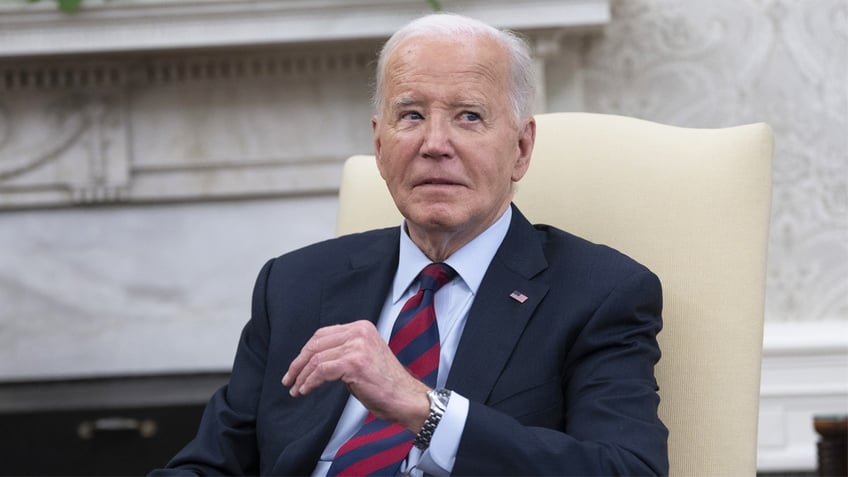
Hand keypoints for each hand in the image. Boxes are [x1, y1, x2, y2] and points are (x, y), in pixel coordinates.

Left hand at [282, 320, 429, 431]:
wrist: (406, 398)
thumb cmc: (386, 384)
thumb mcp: (363, 358)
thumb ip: (343, 352)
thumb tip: (316, 360)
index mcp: (361, 327)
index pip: (323, 334)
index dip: (306, 351)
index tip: (296, 367)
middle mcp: (359, 332)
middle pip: (316, 343)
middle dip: (298, 363)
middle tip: (289, 379)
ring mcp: (357, 346)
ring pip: (316, 358)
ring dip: (301, 376)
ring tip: (296, 389)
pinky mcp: (354, 363)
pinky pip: (321, 371)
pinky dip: (309, 382)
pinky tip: (306, 390)